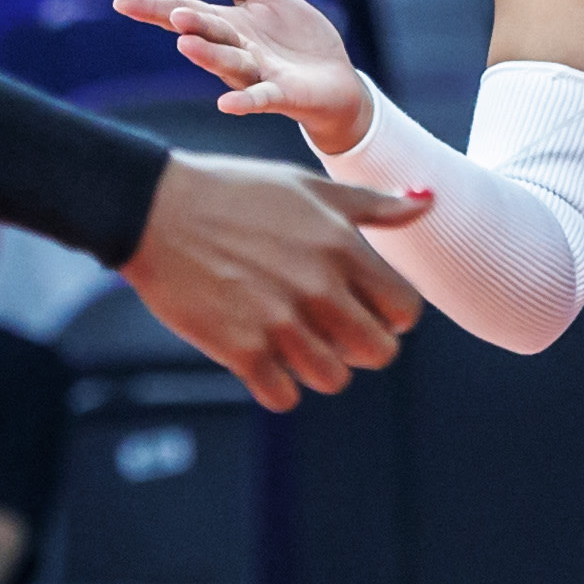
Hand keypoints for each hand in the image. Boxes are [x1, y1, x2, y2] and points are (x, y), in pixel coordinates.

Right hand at [116, 0, 374, 157]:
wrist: (336, 83)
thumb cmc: (294, 42)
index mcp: (229, 25)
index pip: (187, 12)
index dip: (155, 7)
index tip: (122, 2)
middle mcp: (237, 52)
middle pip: (207, 36)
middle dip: (189, 25)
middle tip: (172, 14)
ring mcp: (258, 75)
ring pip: (229, 64)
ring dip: (209, 56)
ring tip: (186, 44)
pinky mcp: (283, 95)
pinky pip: (261, 98)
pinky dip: (244, 101)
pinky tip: (225, 105)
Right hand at [121, 153, 428, 408]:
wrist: (155, 207)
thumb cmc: (236, 192)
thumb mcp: (309, 187)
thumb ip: (372, 205)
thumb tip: (428, 200)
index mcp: (341, 247)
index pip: (405, 309)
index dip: (392, 316)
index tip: (366, 309)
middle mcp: (318, 286)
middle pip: (379, 353)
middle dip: (362, 349)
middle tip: (333, 333)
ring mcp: (279, 320)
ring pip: (333, 379)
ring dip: (318, 368)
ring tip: (294, 343)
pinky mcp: (240, 348)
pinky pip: (283, 396)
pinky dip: (276, 386)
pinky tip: (262, 357)